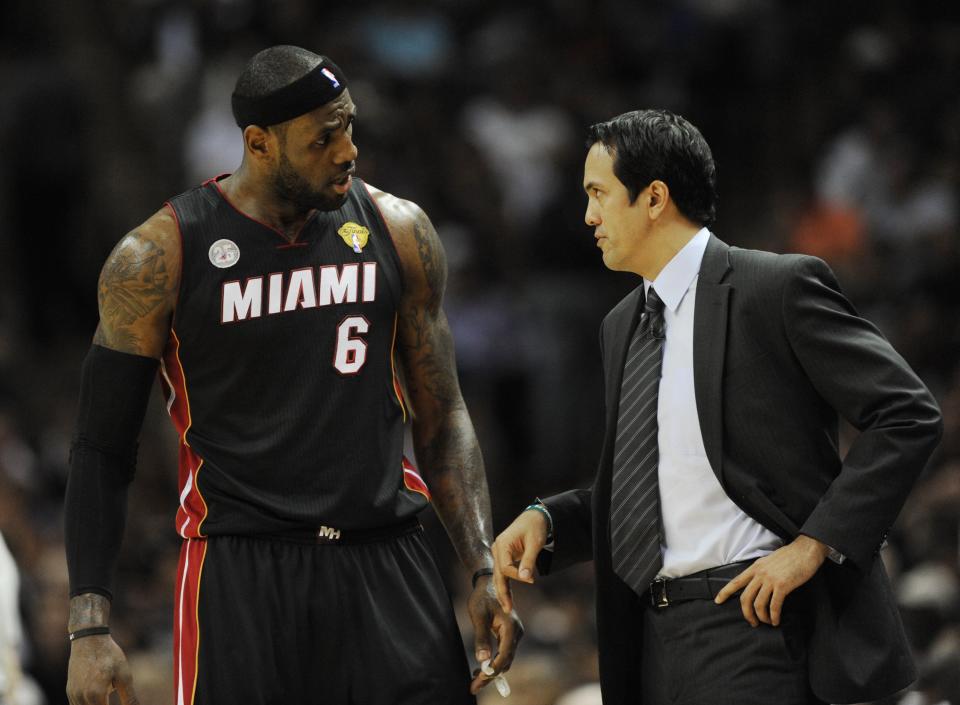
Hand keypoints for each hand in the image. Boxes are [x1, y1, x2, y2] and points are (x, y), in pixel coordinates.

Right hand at [66, 635, 139, 704]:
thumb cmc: (109, 656)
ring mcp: (74, 695)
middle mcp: (81, 698)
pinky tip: (99, 697)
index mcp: (96, 695)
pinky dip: (89, 704)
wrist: (89, 639)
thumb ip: (129, 698)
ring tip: (107, 691)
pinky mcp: (70, 691)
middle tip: (112, 690)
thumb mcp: (124, 675)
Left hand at [467, 575, 522, 694]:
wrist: (489, 582)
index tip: (478, 681)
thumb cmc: (482, 597)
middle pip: (506, 661)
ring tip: (475, 681)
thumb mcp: (478, 616)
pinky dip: (494, 662)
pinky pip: (504, 653)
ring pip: (506, 659)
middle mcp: (517, 632)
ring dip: (492, 671)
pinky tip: (482, 669)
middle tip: (474, 686)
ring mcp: (515, 634)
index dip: (492, 670)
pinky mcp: (510, 635)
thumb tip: (482, 659)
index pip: (504, 655)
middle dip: (491, 675)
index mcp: (511, 627)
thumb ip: (481, 637)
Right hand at [491, 509, 548, 613]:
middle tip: (508, 608)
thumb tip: (525, 579)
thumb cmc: (535, 527)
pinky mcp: (504, 556)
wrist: (535, 517)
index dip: (517, 576)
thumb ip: (529, 561)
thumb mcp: (534, 543)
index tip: (532, 580)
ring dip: (503, 591)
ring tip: (507, 607)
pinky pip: (504, 572)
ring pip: (499, 575)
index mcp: (502, 544)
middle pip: (498, 574)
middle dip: (503, 592)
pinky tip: (508, 596)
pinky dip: (507, 583)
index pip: (505, 567)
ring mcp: (499, 553)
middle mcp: (497, 549)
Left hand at [714, 535, 828, 626]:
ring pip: (758, 604)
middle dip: (747, 613)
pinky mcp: (782, 585)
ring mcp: (770, 580)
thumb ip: (761, 572)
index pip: (735, 581)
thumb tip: (758, 585)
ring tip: (767, 622)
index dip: (725, 592)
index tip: (718, 601)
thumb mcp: (769, 561)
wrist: (805, 550)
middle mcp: (760, 574)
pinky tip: (776, 621)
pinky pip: (774, 605)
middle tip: (753, 622)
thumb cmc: (790, 556)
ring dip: (762, 617)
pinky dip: (774, 616)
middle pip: (745, 598)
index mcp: (755, 568)